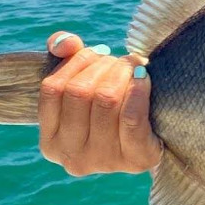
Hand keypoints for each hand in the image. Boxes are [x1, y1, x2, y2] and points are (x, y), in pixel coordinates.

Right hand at [38, 31, 162, 175]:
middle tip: (118, 62)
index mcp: (51, 141)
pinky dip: (138, 89)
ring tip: (131, 67)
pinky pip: (131, 115)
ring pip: (106, 99)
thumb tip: (66, 43)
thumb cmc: (113, 108)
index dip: (76, 62)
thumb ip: (68, 58)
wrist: (154, 139)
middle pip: (80, 92)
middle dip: (102, 66)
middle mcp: (72, 157)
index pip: (52, 88)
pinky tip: (143, 77)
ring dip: (121, 72)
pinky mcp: (135, 158)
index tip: (97, 54)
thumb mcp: (85, 87)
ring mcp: (103, 161)